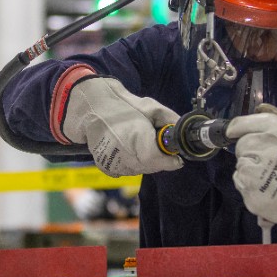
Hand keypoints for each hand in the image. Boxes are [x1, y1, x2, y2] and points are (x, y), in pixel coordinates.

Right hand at [62, 77, 182, 176]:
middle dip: (160, 159)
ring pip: (140, 170)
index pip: (160, 161)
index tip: (176, 156)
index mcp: (137, 139)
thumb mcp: (151, 107)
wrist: (92, 107)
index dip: (170, 160)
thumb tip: (184, 131)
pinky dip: (132, 163)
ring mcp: (113, 162)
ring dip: (146, 161)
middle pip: (152, 167)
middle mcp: (124, 155)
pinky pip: (127, 170)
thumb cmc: (123, 106)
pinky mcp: (106, 166)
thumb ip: (170, 120)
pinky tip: (129, 148)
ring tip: (141, 143)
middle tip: (158, 145)